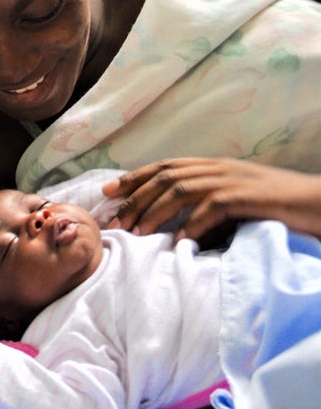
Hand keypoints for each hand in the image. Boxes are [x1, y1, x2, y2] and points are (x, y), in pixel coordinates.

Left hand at [102, 158, 320, 240]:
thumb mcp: (234, 198)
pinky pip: (210, 209)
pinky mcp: (246, 197)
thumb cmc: (274, 204)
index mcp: (212, 165)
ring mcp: (231, 180)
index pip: (164, 167)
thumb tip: (175, 224)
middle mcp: (217, 168)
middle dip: (135, 198)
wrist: (318, 202)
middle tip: (115, 221)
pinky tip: (178, 242)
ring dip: (153, 212)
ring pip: (180, 190)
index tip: (108, 193)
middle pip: (165, 177)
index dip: (134, 177)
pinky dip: (191, 225)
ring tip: (135, 234)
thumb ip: (206, 202)